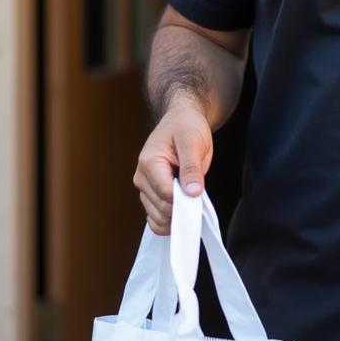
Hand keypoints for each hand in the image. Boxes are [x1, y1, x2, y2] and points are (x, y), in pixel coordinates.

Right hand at [133, 98, 212, 235]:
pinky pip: (155, 218)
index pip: (165, 195)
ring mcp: (144, 187)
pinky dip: (169, 220)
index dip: (184, 200)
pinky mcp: (150, 194)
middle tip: (196, 191)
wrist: (180, 119)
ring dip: (176, 215)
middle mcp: (142, 177)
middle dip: (182, 207)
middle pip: (161, 209)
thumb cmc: (186, 127)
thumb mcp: (193, 142)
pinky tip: (181, 210)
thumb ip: (191, 168)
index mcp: (150, 163)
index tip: (198, 196)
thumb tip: (192, 193)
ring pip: (157, 218)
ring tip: (189, 196)